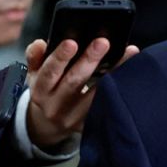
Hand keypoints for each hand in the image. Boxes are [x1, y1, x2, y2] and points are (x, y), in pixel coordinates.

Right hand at [22, 37, 140, 150]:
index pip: (49, 72)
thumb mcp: (36, 74)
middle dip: (89, 60)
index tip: (72, 42)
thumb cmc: (48, 90)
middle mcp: (56, 106)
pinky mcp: (91, 124)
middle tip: (103, 42)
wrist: (51, 124)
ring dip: (114, 72)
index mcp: (41, 91)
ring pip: (96, 94)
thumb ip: (35, 56)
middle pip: (74, 81)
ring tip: (128, 53)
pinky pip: (107, 104)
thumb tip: (41, 44)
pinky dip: (120, 88)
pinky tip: (131, 73)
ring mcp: (75, 117)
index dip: (60, 58)